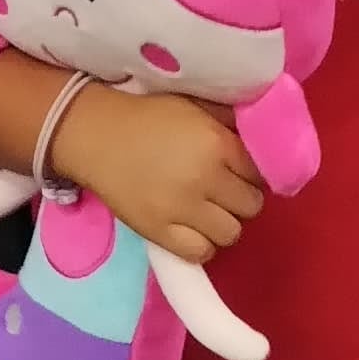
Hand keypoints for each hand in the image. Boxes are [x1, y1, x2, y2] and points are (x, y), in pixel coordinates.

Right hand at [57, 90, 264, 263]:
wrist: (96, 137)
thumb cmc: (148, 118)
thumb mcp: (195, 107)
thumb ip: (230, 122)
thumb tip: (262, 140)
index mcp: (216, 143)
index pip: (259, 173)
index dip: (250, 173)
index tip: (237, 171)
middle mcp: (205, 177)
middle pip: (251, 205)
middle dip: (240, 198)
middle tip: (222, 191)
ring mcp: (182, 209)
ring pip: (231, 233)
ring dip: (223, 222)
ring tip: (207, 211)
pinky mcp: (159, 232)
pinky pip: (201, 252)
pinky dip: (202, 244)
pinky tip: (192, 229)